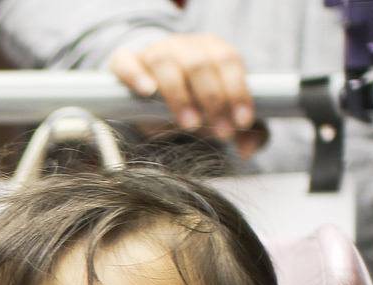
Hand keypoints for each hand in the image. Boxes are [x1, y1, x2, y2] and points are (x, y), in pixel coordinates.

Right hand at [110, 34, 267, 158]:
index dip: (237, 91)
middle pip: (200, 63)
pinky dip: (136, 75)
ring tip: (189, 124)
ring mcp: (153, 52)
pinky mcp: (125, 63)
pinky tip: (147, 92)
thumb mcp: (219, 117)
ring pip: (165, 63)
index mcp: (213, 50)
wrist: (152, 96)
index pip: (229, 61)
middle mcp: (184, 46)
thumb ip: (243, 132)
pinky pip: (127, 63)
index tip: (240, 123)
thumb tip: (247, 150)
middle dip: (213, 100)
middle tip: (220, 133)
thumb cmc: (193, 104)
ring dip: (180, 95)